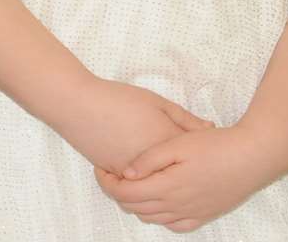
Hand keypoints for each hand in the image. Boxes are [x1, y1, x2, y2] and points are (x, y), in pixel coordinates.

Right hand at [55, 78, 211, 175]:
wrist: (78, 105)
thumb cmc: (118, 98)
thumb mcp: (156, 101)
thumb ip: (185, 117)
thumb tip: (210, 128)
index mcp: (168, 142)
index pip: (196, 156)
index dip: (203, 153)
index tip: (204, 149)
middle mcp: (155, 164)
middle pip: (179, 176)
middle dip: (187, 172)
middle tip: (190, 164)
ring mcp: (135, 173)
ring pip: (158, 187)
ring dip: (166, 182)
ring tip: (168, 170)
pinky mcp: (117, 176)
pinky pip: (137, 187)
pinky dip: (144, 183)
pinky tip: (146, 171)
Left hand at [95, 126, 280, 231]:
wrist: (255, 156)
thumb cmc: (216, 145)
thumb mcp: (177, 144)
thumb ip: (148, 160)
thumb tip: (126, 173)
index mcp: (168, 187)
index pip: (125, 194)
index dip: (106, 182)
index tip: (101, 167)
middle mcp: (178, 206)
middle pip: (135, 208)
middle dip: (117, 192)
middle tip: (112, 174)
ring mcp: (193, 213)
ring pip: (153, 218)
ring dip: (136, 204)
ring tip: (133, 183)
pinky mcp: (206, 214)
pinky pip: (176, 225)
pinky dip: (161, 216)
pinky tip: (160, 200)